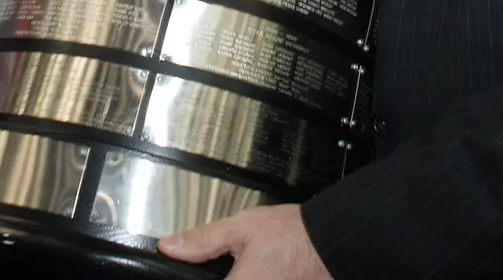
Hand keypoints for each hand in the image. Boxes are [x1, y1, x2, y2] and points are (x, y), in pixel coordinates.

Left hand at [159, 204, 332, 279]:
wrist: (331, 242)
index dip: (197, 279)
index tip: (202, 272)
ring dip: (239, 275)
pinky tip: (258, 271)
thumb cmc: (294, 235)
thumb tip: (171, 246)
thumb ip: (203, 240)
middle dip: (224, 275)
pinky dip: (253, 278)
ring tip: (243, 266)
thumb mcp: (242, 228)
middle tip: (233, 264)